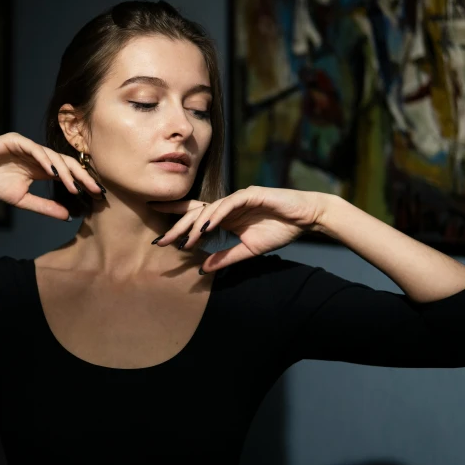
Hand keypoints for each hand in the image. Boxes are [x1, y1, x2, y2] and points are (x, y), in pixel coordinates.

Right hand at [0, 132, 103, 219]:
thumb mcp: (21, 199)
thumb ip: (43, 206)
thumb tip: (67, 216)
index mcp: (41, 168)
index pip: (68, 173)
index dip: (82, 182)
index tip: (96, 196)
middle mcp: (38, 155)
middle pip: (66, 163)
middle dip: (82, 176)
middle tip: (95, 189)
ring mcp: (28, 146)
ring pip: (53, 156)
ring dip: (65, 172)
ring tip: (74, 186)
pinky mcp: (15, 140)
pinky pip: (34, 149)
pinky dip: (45, 159)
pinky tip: (53, 172)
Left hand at [149, 186, 327, 272]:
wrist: (306, 219)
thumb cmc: (279, 230)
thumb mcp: (248, 250)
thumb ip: (226, 258)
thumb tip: (202, 269)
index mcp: (224, 217)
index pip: (195, 217)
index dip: (175, 222)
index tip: (158, 235)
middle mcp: (226, 205)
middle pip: (195, 213)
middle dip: (177, 227)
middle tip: (161, 241)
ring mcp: (237, 198)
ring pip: (208, 209)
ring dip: (195, 226)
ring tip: (184, 241)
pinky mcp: (250, 194)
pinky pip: (229, 204)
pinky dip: (216, 215)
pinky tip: (206, 227)